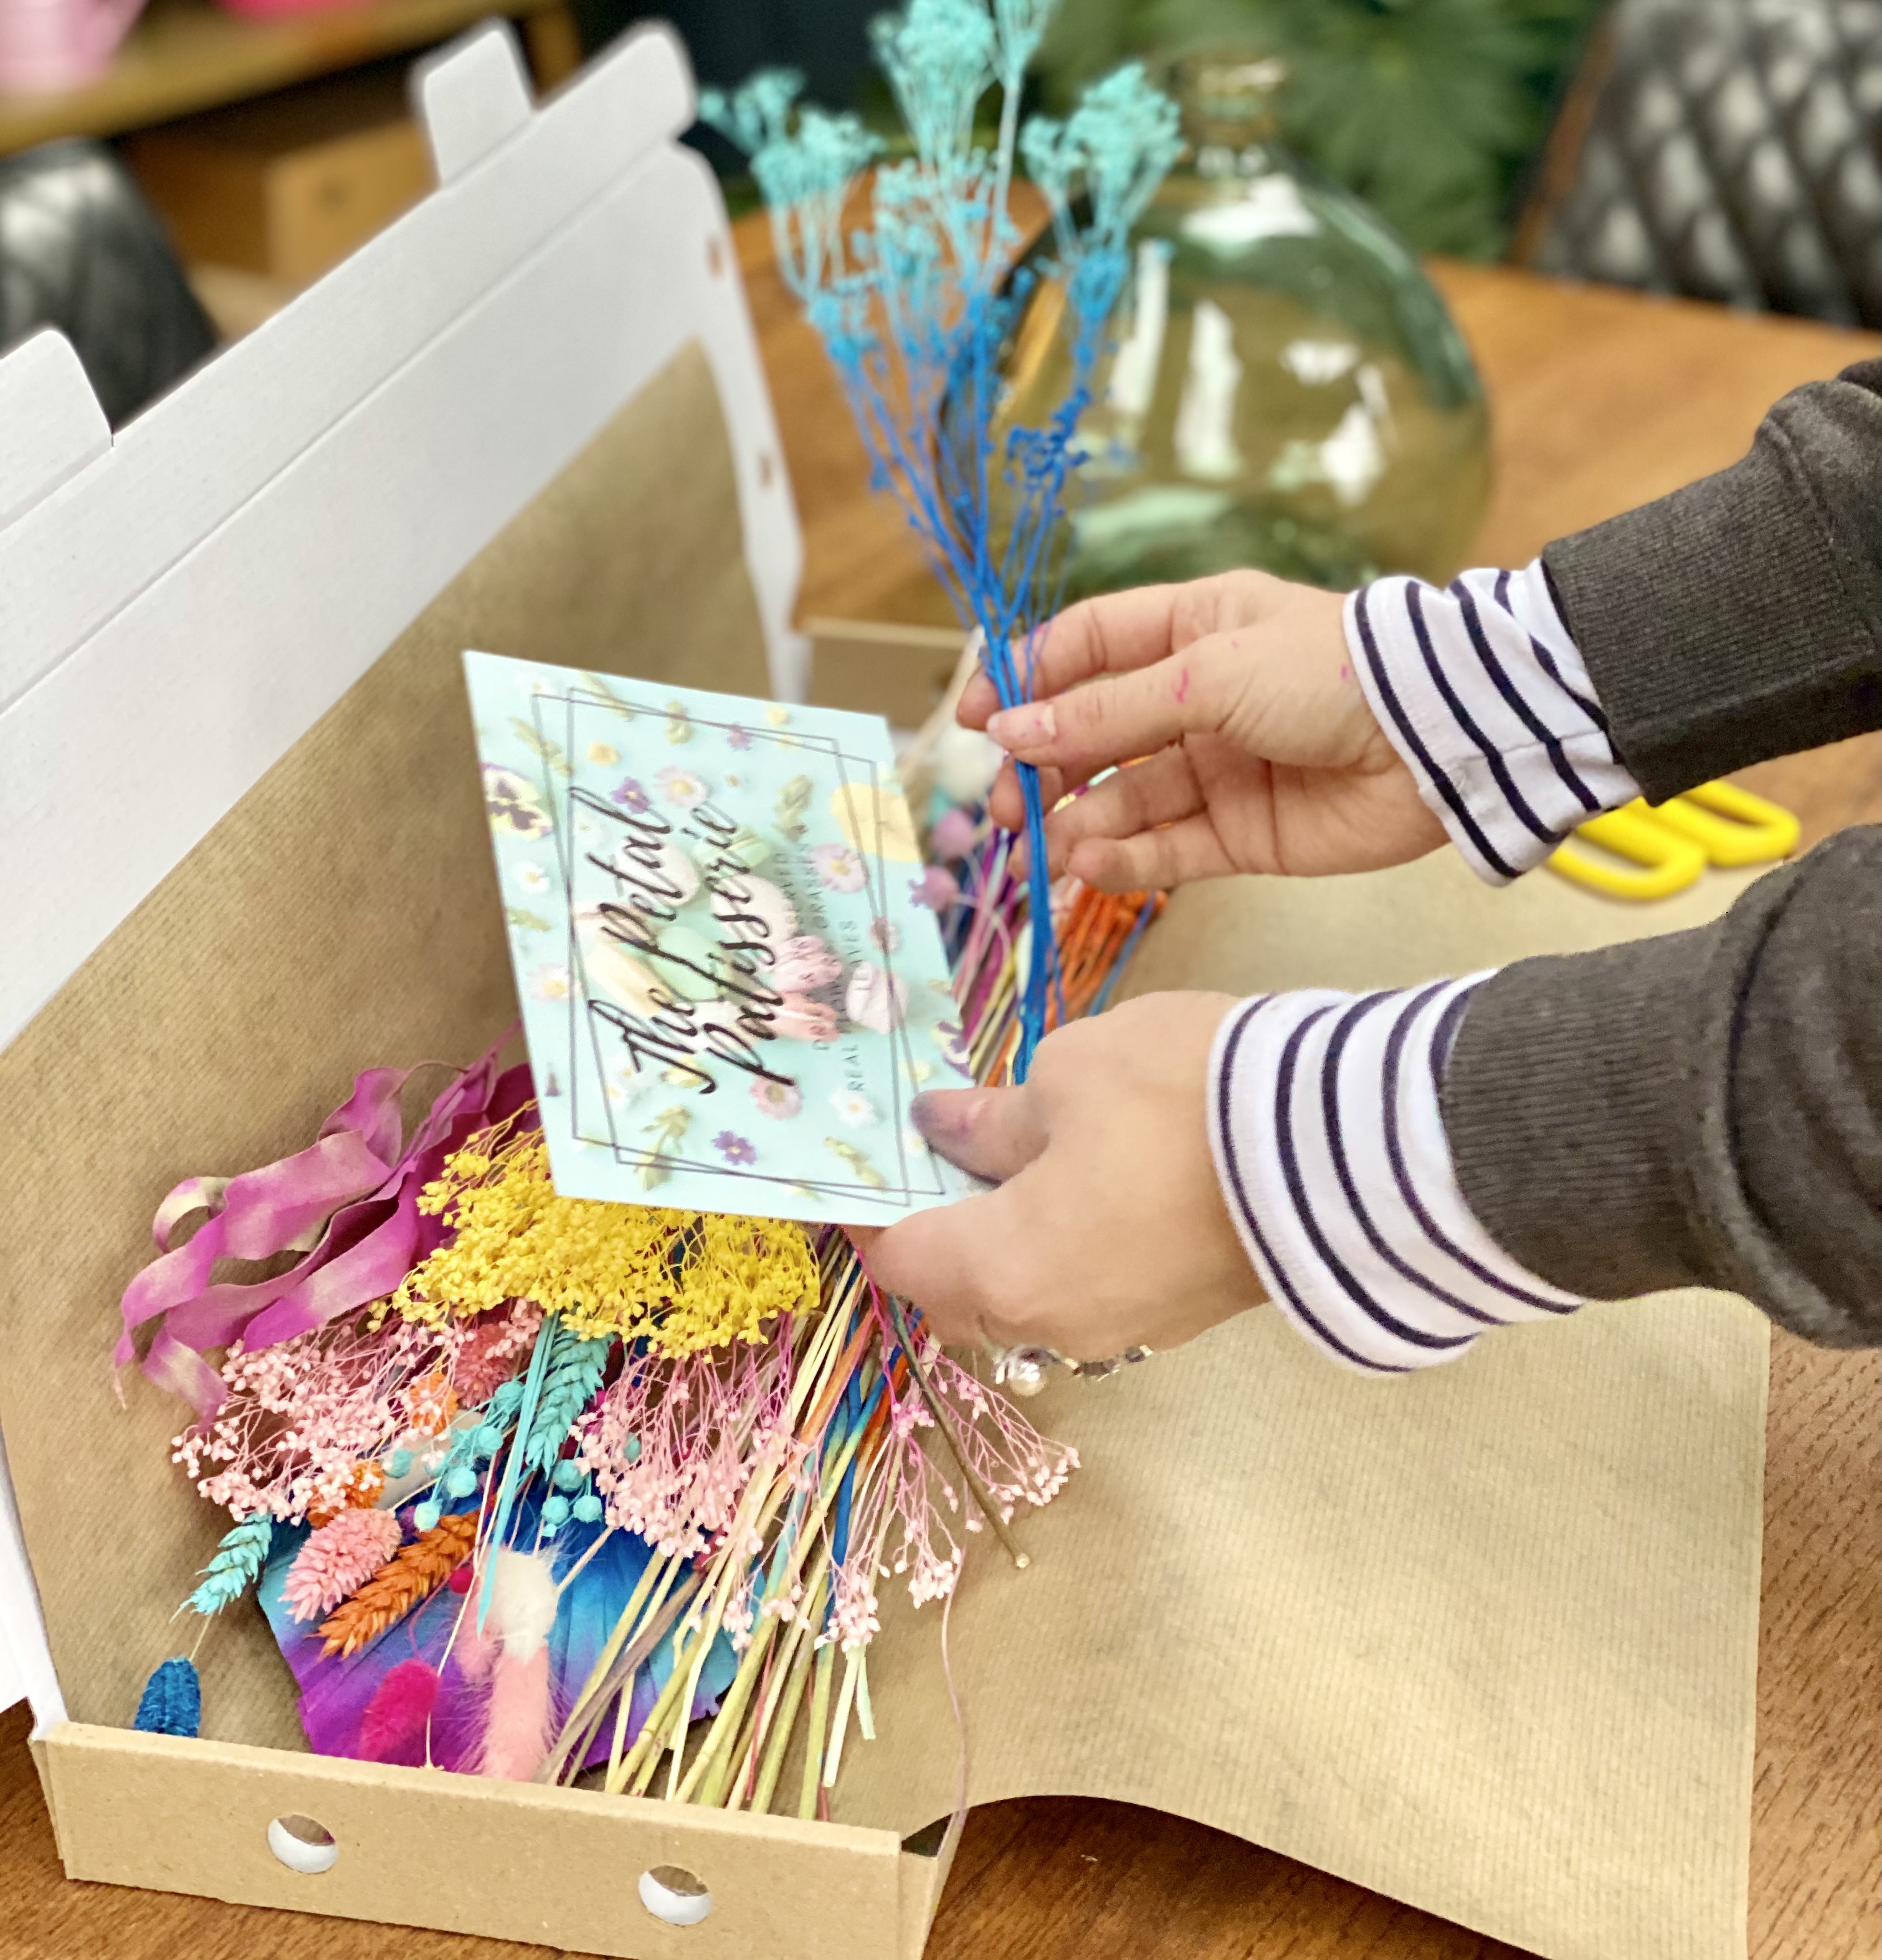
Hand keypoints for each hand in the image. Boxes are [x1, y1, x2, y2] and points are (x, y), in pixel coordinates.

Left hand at [851, 993, 1262, 1360]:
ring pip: (1031, 1296)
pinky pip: (1095, 1288)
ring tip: (1021, 1154)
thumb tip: (947, 1129)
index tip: (864, 1166)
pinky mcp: (1186, 1313)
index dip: (868, 1212)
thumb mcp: (1070, 1074)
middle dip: (937, 1232)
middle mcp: (1056, 1323)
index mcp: (1005, 1271)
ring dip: (1009, 1238)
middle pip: (959, 1293)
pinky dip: (1071, 1244)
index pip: (900, 1258)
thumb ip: (994, 1116)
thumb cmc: (1184, 1098)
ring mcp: (1129, 1327)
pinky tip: (1091, 1177)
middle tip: (940, 1154)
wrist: (1349, 1145)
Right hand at [960, 571, 1444, 889]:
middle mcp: (1197, 699)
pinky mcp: (1241, 834)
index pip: (1085, 648)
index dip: (1027, 681)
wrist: (1440, 742)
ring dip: (1078, 823)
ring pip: (1122, 800)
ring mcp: (1218, 769)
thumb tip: (1010, 729)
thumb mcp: (1209, 676)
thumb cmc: (1331, 674)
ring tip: (1049, 847)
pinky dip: (1125, 860)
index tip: (976, 721)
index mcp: (1191, 630)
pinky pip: (1166, 849)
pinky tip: (1092, 866)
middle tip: (1006, 806)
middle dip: (1044, 769)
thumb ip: (1108, 713)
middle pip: (1092, 735)